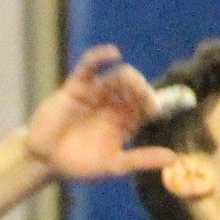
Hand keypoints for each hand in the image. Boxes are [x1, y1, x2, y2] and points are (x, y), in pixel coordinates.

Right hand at [23, 45, 177, 183]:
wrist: (45, 162)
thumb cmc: (79, 166)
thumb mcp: (114, 166)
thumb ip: (142, 159)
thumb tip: (175, 160)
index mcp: (127, 122)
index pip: (148, 107)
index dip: (156, 104)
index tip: (158, 110)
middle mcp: (114, 105)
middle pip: (137, 89)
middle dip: (144, 91)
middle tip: (148, 101)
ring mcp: (96, 94)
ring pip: (119, 77)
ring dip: (130, 78)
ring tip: (134, 86)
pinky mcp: (76, 87)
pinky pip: (90, 66)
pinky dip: (101, 57)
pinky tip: (114, 54)